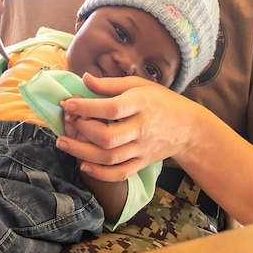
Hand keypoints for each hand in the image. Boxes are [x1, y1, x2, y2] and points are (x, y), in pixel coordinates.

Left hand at [55, 73, 197, 181]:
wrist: (189, 128)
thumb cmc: (160, 101)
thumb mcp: (139, 85)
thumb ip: (110, 84)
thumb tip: (84, 79)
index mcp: (142, 104)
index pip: (112, 108)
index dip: (86, 107)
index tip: (67, 103)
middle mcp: (142, 128)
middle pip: (108, 137)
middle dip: (82, 131)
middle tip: (68, 121)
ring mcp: (142, 149)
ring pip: (110, 158)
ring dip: (82, 152)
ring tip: (63, 143)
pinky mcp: (142, 163)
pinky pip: (120, 173)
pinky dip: (100, 173)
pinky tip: (83, 165)